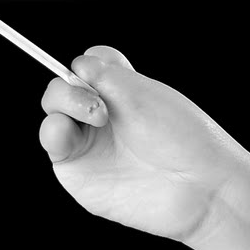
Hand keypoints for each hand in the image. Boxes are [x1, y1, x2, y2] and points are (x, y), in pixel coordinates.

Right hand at [38, 46, 249, 243]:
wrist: (197, 187)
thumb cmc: (183, 138)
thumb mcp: (145, 95)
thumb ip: (107, 77)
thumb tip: (79, 64)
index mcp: (127, 92)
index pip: (92, 65)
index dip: (89, 62)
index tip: (100, 68)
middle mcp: (106, 116)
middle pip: (65, 85)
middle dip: (72, 85)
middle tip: (100, 104)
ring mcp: (91, 143)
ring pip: (54, 111)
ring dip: (63, 102)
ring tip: (97, 117)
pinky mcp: (80, 171)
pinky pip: (53, 143)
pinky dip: (52, 131)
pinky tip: (65, 130)